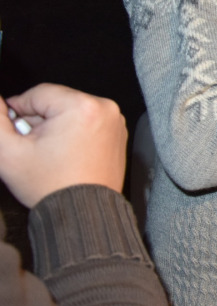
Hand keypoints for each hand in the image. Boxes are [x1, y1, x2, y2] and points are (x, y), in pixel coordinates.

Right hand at [0, 84, 126, 207]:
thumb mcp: (10, 152)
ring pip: (71, 111)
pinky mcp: (117, 133)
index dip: (18, 109)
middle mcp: (104, 109)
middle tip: (30, 144)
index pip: (38, 93)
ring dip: (55, 126)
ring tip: (48, 152)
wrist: (82, 213)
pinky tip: (64, 154)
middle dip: (38, 120)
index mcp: (82, 107)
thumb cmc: (52, 186)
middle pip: (57, 101)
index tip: (12, 126)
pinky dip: (72, 132)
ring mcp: (114, 121)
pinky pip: (87, 122)